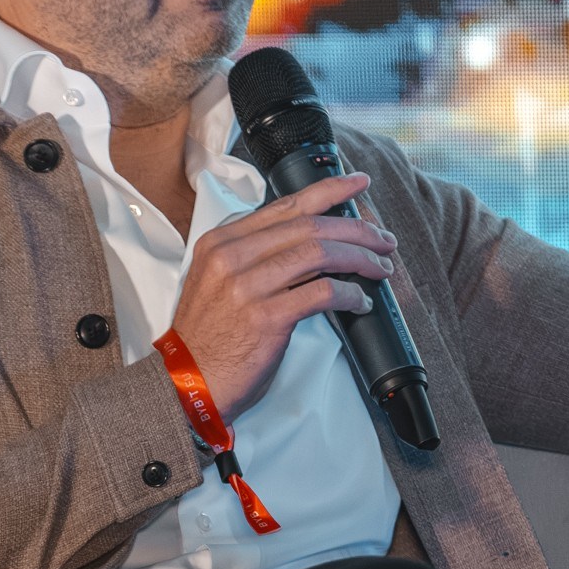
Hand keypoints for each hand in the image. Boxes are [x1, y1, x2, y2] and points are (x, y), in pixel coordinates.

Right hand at [167, 173, 396, 421]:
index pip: (286, 205)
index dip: (329, 191)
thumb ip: (253, 257)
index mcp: (222, 242)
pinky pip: (322, 293)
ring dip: (359, 259)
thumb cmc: (208, 340)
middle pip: (309, 226)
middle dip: (356, 229)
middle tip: (382, 239)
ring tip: (379, 268)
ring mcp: (247, 286)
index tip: (357, 184)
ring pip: (319, 254)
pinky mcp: (265, 318)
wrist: (186, 384)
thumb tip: (309, 243)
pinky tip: (360, 301)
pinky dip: (350, 295)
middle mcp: (232, 257)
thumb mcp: (219, 283)